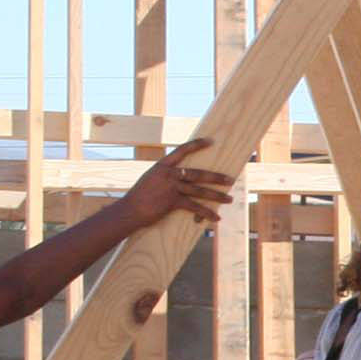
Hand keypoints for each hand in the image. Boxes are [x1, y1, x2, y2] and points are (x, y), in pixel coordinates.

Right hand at [121, 137, 235, 229]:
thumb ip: (165, 176)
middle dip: (216, 177)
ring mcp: (171, 187)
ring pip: (200, 190)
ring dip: (217, 196)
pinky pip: (194, 207)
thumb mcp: (150, 179)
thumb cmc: (139, 196)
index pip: (182, 150)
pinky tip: (216, 218)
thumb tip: (179, 176)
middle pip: (198, 174)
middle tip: (231, 179)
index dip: (197, 144)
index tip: (211, 141)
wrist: (129, 210)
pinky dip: (206, 213)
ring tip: (229, 199)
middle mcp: (169, 174)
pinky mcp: (173, 202)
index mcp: (162, 166)